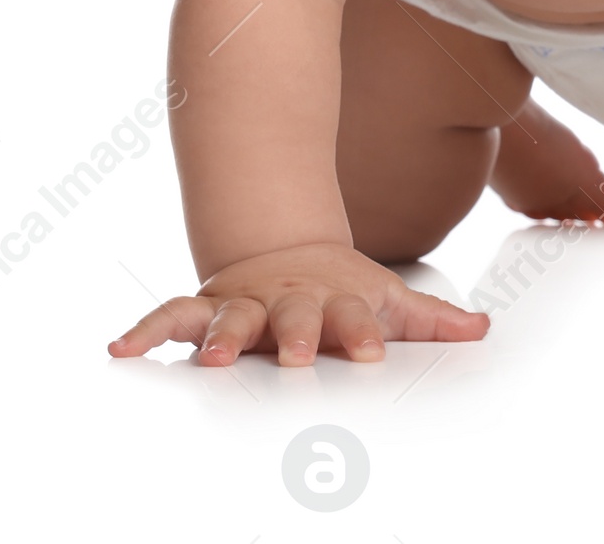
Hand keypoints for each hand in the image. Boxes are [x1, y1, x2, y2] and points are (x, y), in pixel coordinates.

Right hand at [106, 241, 487, 366]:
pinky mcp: (207, 304)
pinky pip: (172, 315)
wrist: (290, 245)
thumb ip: (431, 320)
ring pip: (229, 314)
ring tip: (211, 357)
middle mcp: (287, 300)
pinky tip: (120, 347)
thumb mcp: (389, 299)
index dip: (362, 334)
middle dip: (293, 334)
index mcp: (334, 302)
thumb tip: (483, 331)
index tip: (372, 355)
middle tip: (295, 356)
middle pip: (291, 315)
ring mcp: (245, 300)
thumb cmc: (342, 289)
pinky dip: (146, 329)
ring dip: (219, 335)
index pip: (352, 318)